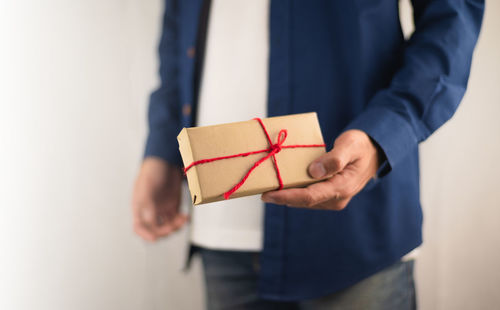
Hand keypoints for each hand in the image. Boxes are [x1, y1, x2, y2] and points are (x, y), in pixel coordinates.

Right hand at [132, 157, 186, 241]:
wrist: (165, 160)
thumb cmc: (152, 171)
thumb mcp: (147, 187)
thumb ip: (148, 204)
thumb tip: (151, 221)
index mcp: (140, 207)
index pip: (139, 227)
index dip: (145, 235)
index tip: (154, 239)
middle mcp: (150, 211)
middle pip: (155, 229)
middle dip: (165, 230)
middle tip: (173, 225)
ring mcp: (162, 209)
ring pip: (167, 226)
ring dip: (175, 226)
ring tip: (183, 219)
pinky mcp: (172, 206)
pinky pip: (176, 219)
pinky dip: (181, 221)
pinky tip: (186, 217)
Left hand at [261, 130, 380, 209]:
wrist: (373, 153)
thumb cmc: (361, 146)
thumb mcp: (350, 146)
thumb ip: (334, 158)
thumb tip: (313, 171)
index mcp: (342, 187)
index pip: (309, 196)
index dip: (287, 197)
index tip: (267, 194)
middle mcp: (336, 199)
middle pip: (303, 201)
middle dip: (281, 197)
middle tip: (258, 188)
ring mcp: (332, 199)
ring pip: (303, 200)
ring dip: (285, 195)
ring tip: (265, 186)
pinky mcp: (327, 196)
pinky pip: (307, 196)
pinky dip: (293, 191)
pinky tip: (280, 184)